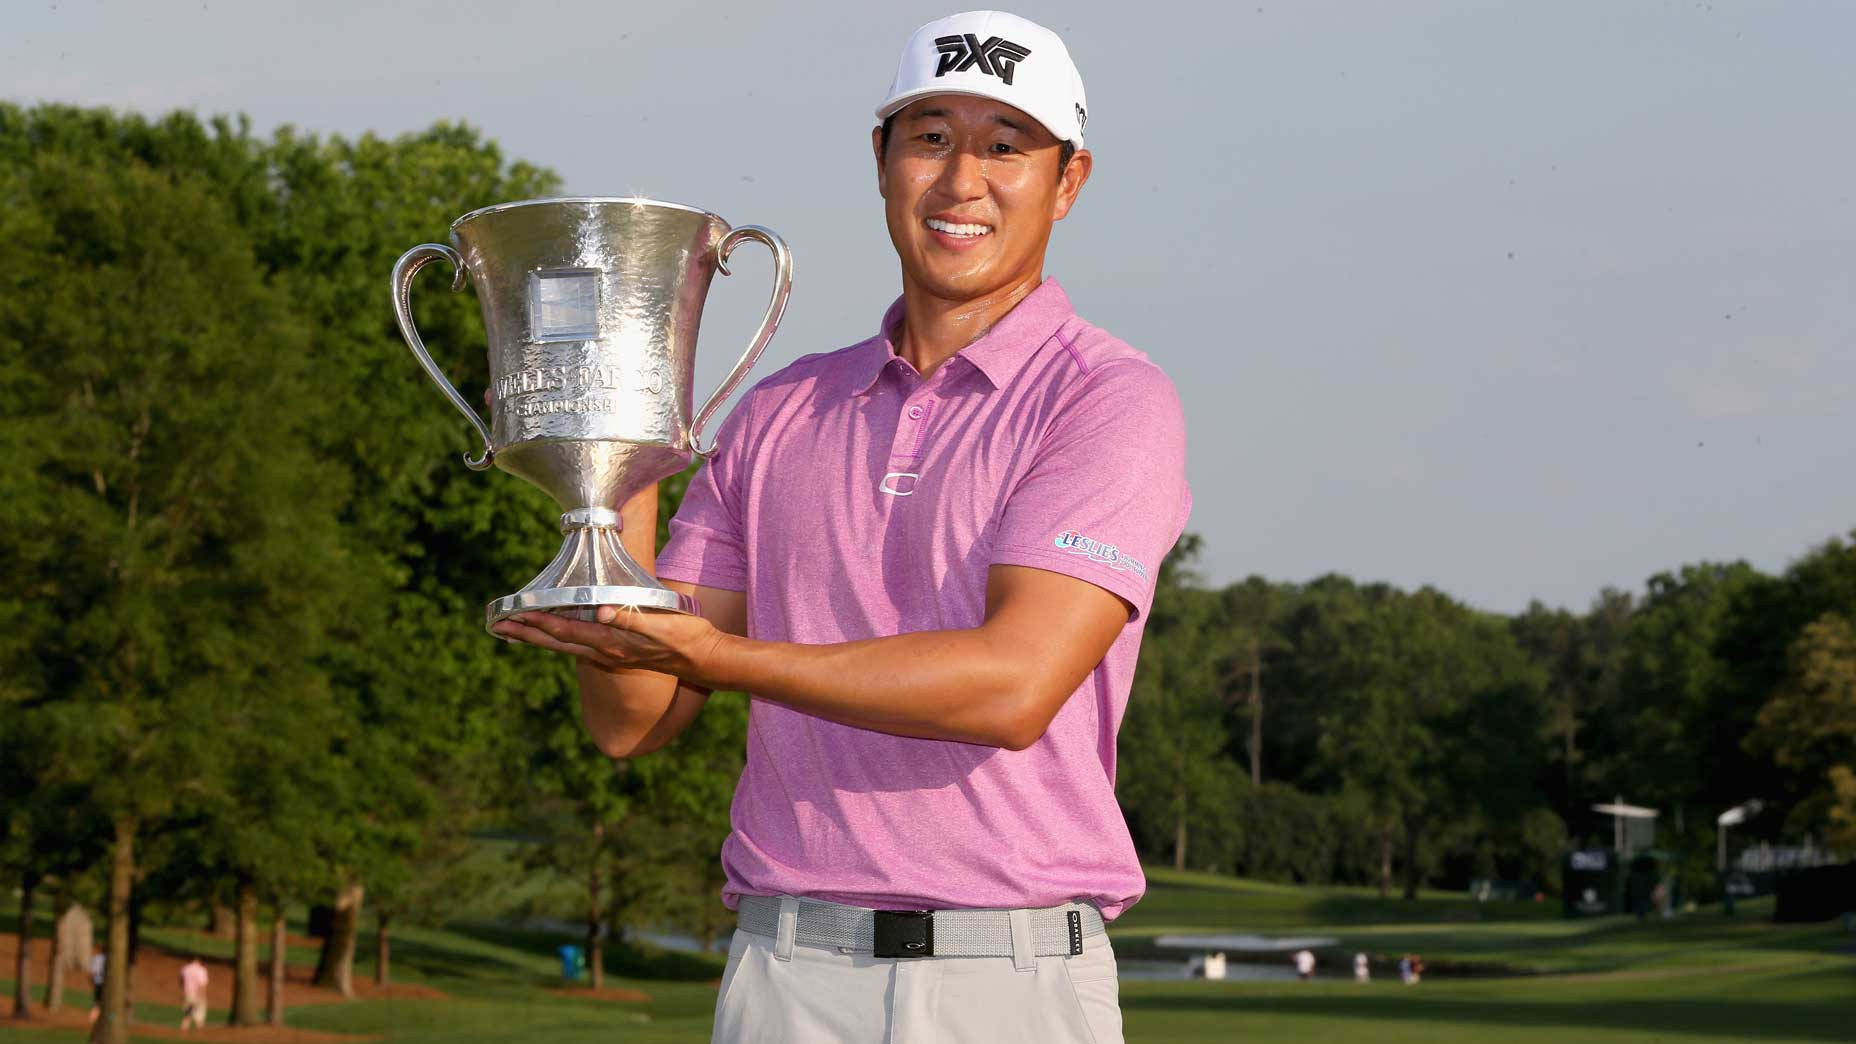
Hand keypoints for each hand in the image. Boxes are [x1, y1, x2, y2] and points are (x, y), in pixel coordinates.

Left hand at [491, 607, 726, 684]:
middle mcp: (605, 651)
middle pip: (558, 642)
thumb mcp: (662, 624)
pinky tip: (554, 635)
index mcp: (612, 643)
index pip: (566, 631)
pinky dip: (559, 639)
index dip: (539, 623)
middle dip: (528, 634)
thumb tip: (601, 612)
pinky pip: (579, 646)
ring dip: (539, 638)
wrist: (705, 661)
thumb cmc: (687, 638)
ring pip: (565, 646)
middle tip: (499, 626)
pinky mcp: (617, 652)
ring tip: (516, 631)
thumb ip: (631, 618)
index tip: (514, 616)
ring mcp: (610, 654)